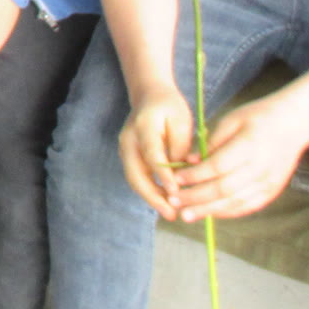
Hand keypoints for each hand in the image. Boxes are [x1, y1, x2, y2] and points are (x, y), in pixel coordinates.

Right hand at [118, 84, 196, 219]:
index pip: (153, 156)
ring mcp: (124, 148)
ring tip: (170, 212)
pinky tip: (165, 200)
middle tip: (171, 213)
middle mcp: (128, 140)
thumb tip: (184, 173)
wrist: (149, 94)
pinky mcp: (128, 156)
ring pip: (134, 179)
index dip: (164, 177)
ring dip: (151, 198)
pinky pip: (136, 177)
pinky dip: (149, 191)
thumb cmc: (169, 106)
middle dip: (153, 197)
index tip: (177, 193)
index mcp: (143, 126)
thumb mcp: (182, 120)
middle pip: (136, 174)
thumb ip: (182, 146)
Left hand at [172, 97, 308, 220]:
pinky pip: (247, 207)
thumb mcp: (231, 120)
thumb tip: (189, 162)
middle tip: (174, 201)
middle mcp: (260, 168)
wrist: (294, 124)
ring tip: (186, 214)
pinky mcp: (272, 191)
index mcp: (249, 146)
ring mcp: (268, 182)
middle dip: (196, 197)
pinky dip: (227, 212)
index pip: (217, 167)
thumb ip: (211, 143)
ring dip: (208, 210)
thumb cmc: (258, 117)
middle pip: (224, 189)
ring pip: (234, 202)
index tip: (176, 179)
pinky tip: (209, 213)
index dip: (195, 175)